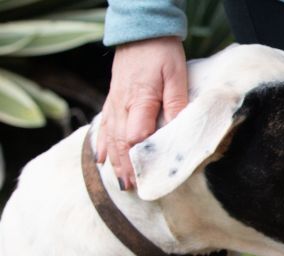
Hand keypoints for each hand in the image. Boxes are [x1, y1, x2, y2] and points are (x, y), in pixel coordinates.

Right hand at [96, 37, 187, 190]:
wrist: (141, 34)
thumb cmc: (163, 54)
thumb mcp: (176, 77)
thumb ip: (176, 104)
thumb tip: (178, 129)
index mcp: (140, 101)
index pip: (138, 135)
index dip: (142, 157)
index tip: (149, 175)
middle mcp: (123, 105)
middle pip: (122, 143)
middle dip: (127, 167)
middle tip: (134, 188)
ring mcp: (114, 104)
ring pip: (111, 138)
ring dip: (115, 162)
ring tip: (122, 182)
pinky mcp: (112, 101)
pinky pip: (104, 127)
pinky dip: (102, 145)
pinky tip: (101, 159)